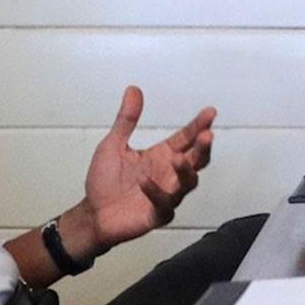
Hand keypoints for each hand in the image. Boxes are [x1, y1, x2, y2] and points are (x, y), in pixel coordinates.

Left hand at [81, 90, 215, 252]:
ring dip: (186, 170)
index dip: (199, 125)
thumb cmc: (105, 181)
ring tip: (178, 158)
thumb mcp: (113, 145)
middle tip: (207, 135)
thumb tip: (133, 89)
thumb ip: (126, 119)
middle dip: (203, 148)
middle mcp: (169, 174)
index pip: (186, 138)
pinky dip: (156, 192)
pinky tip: (144, 182)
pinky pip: (164, 204)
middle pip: (196, 160)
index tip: (210, 112)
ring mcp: (166, 194)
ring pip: (188, 183)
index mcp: (161, 155)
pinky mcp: (157, 214)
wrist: (93, 213)